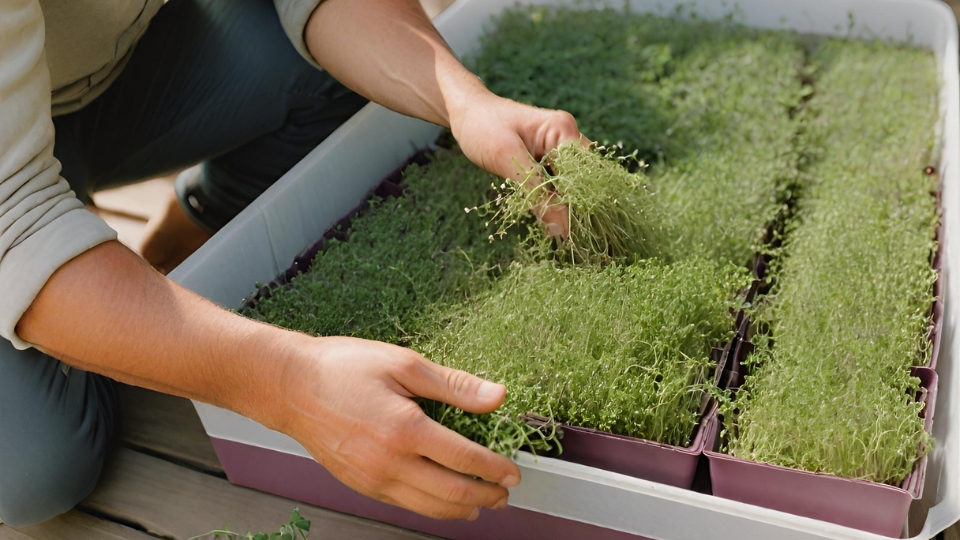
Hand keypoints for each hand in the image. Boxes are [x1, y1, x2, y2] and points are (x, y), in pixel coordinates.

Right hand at [275, 336, 520, 519]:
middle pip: (451, 493)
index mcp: (405, 429)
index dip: (495, 469)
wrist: (290, 386)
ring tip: (482, 505)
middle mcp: (389, 462)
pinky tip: (443, 501)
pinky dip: (432, 508)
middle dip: (485, 496)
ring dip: (462, 510)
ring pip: (428, 507)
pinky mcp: (360, 485)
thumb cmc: (343, 367)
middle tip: (505, 495)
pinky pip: (405, 504)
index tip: (514, 472)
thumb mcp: (403, 363)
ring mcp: (372, 479)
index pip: (464, 459)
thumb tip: (498, 396)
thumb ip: (454, 386)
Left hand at [450, 92, 588, 237]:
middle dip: (577, 209)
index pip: (585, 173)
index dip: (583, 203)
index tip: (576, 233)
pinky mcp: (547, 160)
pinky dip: (552, 202)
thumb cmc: (481, 126)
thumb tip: (561, 229)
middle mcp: (567, 138)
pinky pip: (557, 185)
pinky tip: (550, 221)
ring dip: (564, 207)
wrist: (465, 112)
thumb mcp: (505, 158)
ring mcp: (559, 150)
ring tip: (562, 235)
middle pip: (583, 181)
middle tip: (569, 239)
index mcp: (563, 130)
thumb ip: (534, 192)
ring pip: (571, 186)